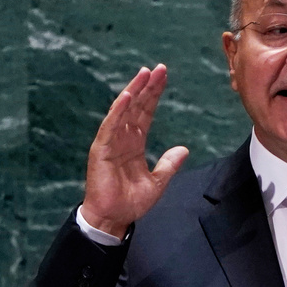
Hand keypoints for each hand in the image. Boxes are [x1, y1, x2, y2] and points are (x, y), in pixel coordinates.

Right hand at [80, 64, 188, 238]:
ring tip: (144, 73)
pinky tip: (127, 95)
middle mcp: (122, 139)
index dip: (154, 95)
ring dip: (134, 91)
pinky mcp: (102, 150)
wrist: (114, 218)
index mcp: (134, 144)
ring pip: (123, 111)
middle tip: (159, 68)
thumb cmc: (130, 202)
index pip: (145, 113)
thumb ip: (169, 164)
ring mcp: (111, 142)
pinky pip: (110, 126)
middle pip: (136, 106)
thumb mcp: (158, 182)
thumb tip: (184, 150)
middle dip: (147, 87)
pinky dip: (118, 110)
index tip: (163, 78)